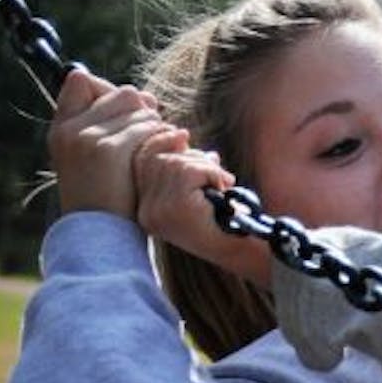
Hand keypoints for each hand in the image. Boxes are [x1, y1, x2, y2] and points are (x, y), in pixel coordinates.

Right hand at [48, 69, 168, 217]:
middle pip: (121, 91)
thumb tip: (143, 95)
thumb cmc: (107, 198)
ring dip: (155, 123)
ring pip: (138, 104)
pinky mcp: (109, 149)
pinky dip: (162, 135)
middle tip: (149, 135)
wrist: (101, 234)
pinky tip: (167, 150)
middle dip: (142, 109)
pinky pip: (147, 125)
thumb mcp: (94, 160)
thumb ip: (106, 126)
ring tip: (155, 148)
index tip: (124, 114)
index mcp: (61, 129)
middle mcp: (70, 129)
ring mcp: (87, 138)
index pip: (80, 80)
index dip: (108, 91)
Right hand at [134, 130, 271, 288]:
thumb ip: (186, 166)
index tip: (182, 134)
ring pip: (177, 163)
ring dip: (205, 167)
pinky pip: (190, 170)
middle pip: (159, 160)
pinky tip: (223, 187)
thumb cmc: (222, 220)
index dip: (159, 143)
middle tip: (215, 166)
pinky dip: (211, 172)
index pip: (141, 163)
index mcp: (146, 210)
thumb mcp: (198, 189)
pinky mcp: (176, 206)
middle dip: (189, 156)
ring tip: (222, 184)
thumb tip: (181, 135)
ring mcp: (159, 210)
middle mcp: (146, 212)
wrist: (239, 248)